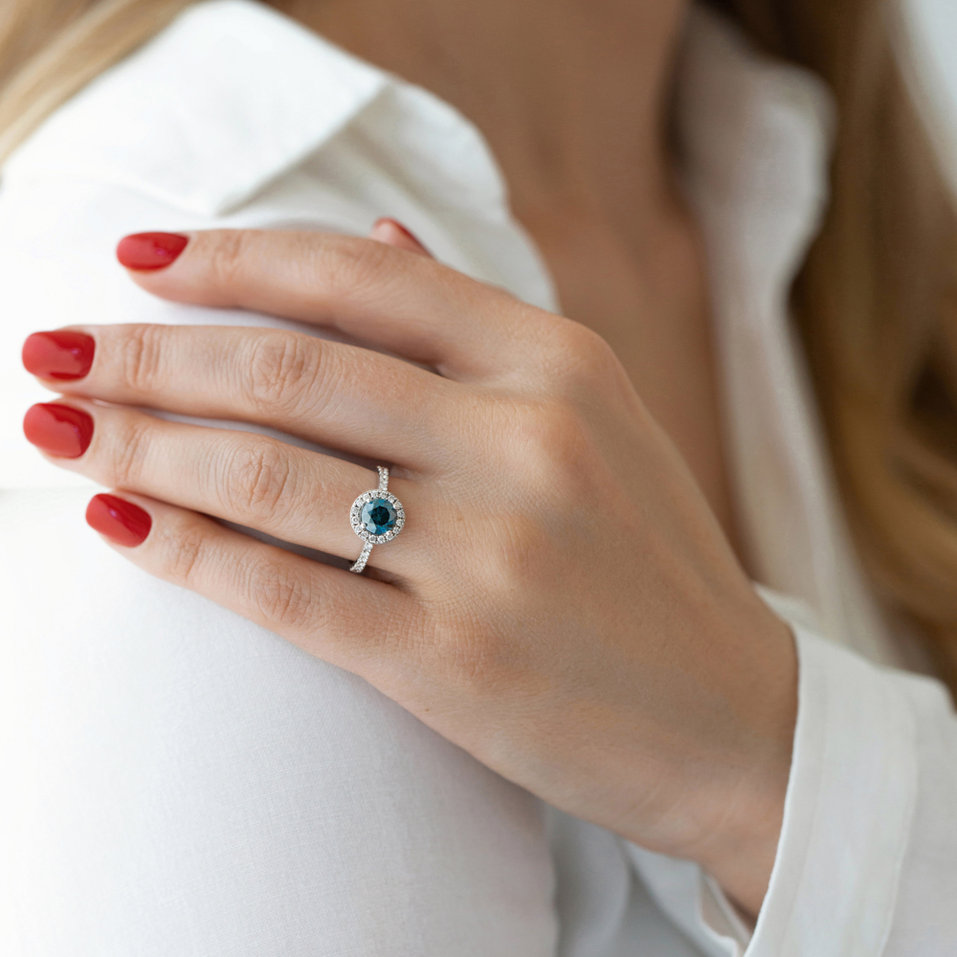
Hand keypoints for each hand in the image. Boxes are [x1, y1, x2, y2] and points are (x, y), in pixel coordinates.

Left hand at [20, 220, 796, 917]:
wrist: (735, 716)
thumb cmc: (651, 560)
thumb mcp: (595, 413)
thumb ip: (477, 325)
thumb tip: (371, 236)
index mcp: (559, 362)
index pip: (355, 278)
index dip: (229, 260)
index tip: (139, 261)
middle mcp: (526, 441)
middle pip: (288, 369)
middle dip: (147, 352)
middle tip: (54, 346)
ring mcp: (493, 555)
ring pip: (267, 474)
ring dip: (139, 442)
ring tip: (57, 424)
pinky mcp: (456, 663)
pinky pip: (284, 590)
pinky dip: (183, 548)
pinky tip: (115, 518)